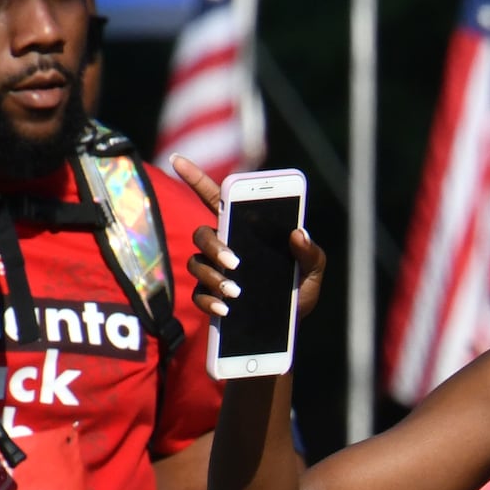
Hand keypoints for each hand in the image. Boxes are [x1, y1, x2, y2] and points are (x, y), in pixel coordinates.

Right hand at [168, 157, 327, 342]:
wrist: (289, 329)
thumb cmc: (299, 292)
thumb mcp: (313, 272)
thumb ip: (311, 253)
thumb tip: (298, 233)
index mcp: (244, 230)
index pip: (216, 198)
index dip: (195, 178)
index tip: (176, 161)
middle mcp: (224, 246)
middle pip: (202, 234)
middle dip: (214, 246)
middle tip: (235, 263)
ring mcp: (214, 272)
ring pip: (196, 263)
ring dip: (213, 276)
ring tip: (235, 293)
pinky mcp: (210, 298)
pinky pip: (198, 295)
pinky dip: (209, 301)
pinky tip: (225, 310)